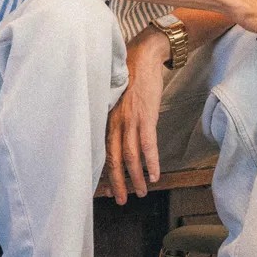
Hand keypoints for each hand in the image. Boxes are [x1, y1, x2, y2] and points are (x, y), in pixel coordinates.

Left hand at [105, 27, 165, 203]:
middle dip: (117, 182)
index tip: (105, 190)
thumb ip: (115, 118)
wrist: (143, 55)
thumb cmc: (129, 76)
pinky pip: (148, 144)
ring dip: (136, 177)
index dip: (104, 172)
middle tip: (120, 200)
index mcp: (107, 118)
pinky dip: (151, 162)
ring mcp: (130, 119)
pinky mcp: (146, 116)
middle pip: (114, 158)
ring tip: (141, 192)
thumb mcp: (116, 99)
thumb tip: (117, 136)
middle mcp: (115, 121)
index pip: (103, 151)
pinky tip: (154, 175)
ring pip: (131, 156)